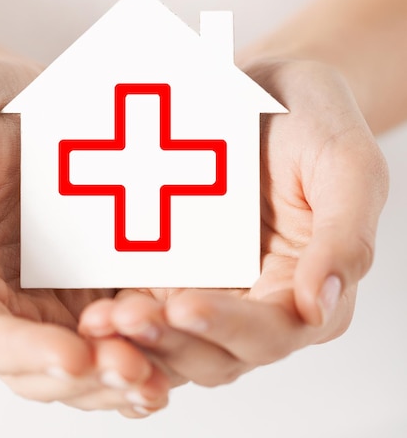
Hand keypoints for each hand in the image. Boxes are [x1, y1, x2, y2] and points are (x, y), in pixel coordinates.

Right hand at [0, 55, 168, 415]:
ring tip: (163, 373)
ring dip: (127, 372)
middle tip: (135, 370)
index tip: (72, 356)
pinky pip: (133, 318)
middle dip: (91, 376)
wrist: (22, 91)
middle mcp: (17, 301)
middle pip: (48, 367)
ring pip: (95, 356)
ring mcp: (66, 290)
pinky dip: (156, 339)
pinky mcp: (109, 272)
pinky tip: (186, 338)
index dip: (28, 354)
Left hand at [79, 59, 388, 386]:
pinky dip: (120, 311)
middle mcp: (255, 299)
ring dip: (136, 339)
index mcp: (304, 288)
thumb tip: (318, 305)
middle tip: (124, 318)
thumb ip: (344, 237)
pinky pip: (144, 299)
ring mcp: (209, 285)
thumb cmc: (315, 120)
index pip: (271, 332)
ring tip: (98, 319)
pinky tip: (91, 303)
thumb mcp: (346, 166)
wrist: (264, 86)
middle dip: (169, 342)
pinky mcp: (171, 265)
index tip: (184, 305)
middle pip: (213, 351)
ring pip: (172, 338)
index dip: (228, 328)